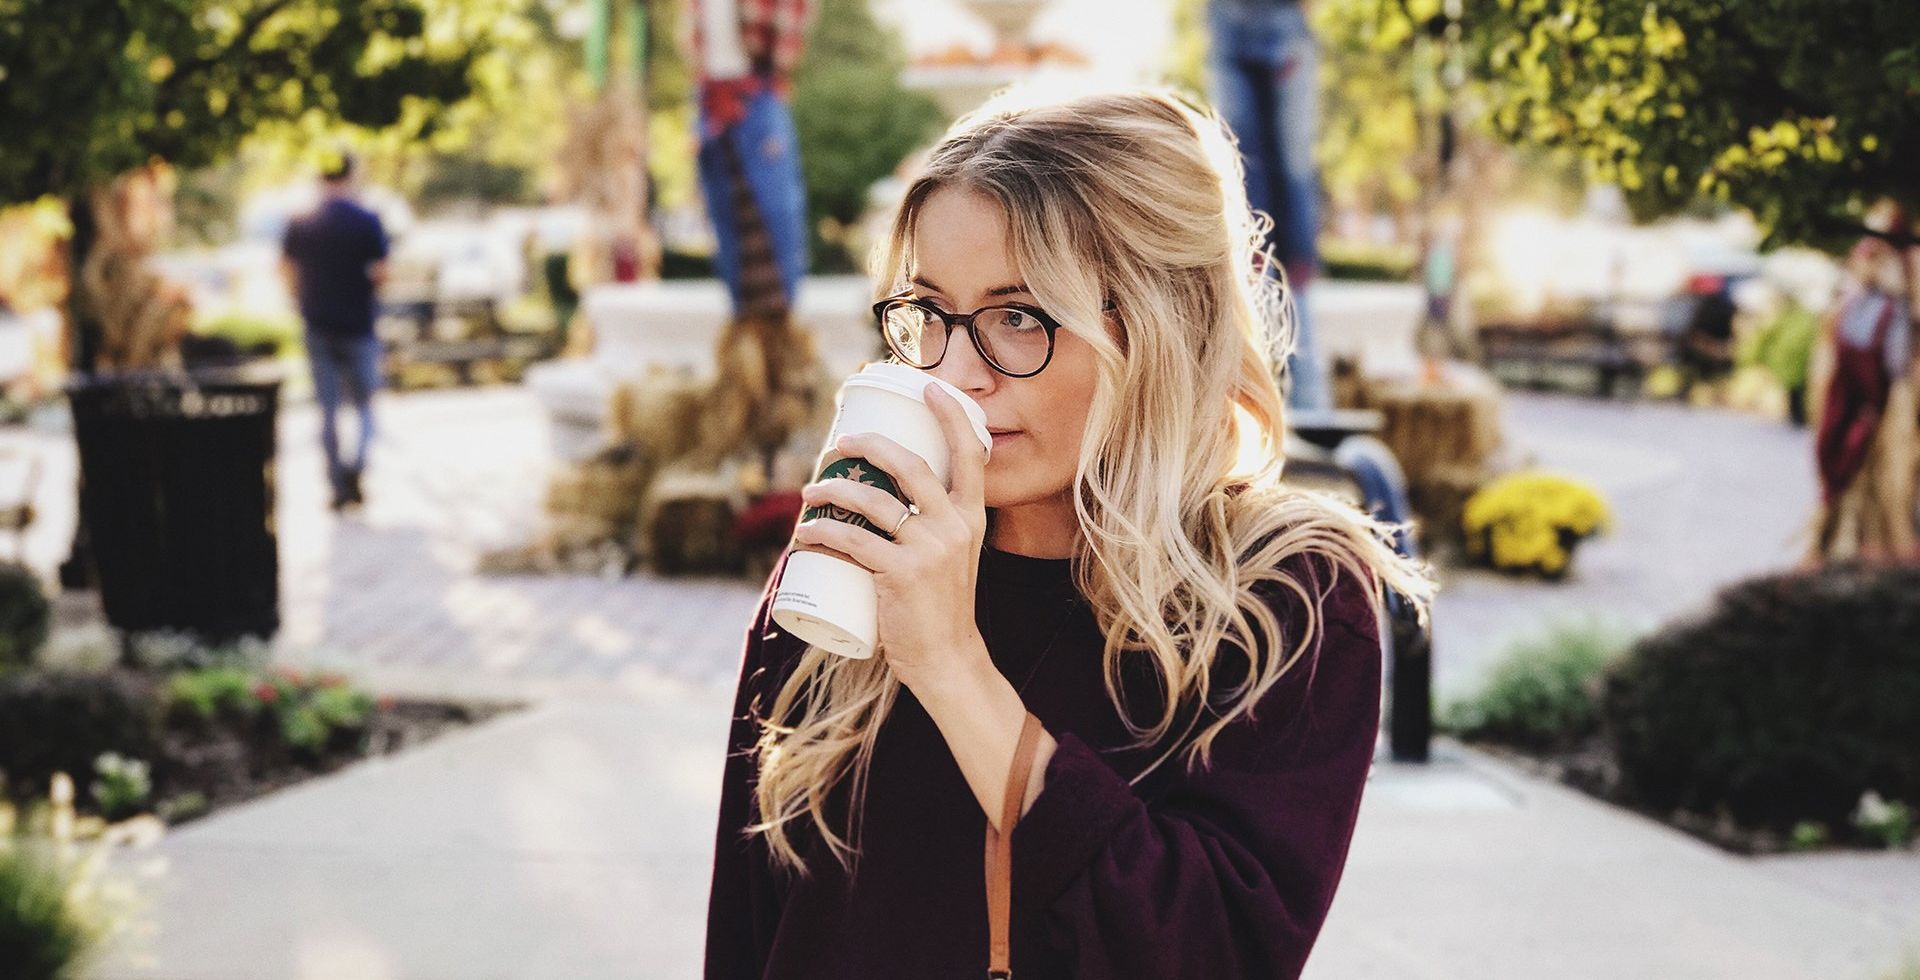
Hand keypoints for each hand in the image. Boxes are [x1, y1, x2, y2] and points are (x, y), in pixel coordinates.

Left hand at [791, 383, 989, 684]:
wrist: (948, 659)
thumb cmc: (941, 608)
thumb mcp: (953, 558)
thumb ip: (932, 527)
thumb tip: (883, 500)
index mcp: (973, 518)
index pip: (970, 455)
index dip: (950, 416)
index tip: (928, 388)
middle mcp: (955, 527)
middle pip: (911, 465)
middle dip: (872, 444)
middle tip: (842, 441)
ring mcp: (929, 550)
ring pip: (873, 501)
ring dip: (834, 489)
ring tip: (810, 490)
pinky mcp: (901, 574)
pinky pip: (851, 540)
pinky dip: (822, 532)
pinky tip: (804, 533)